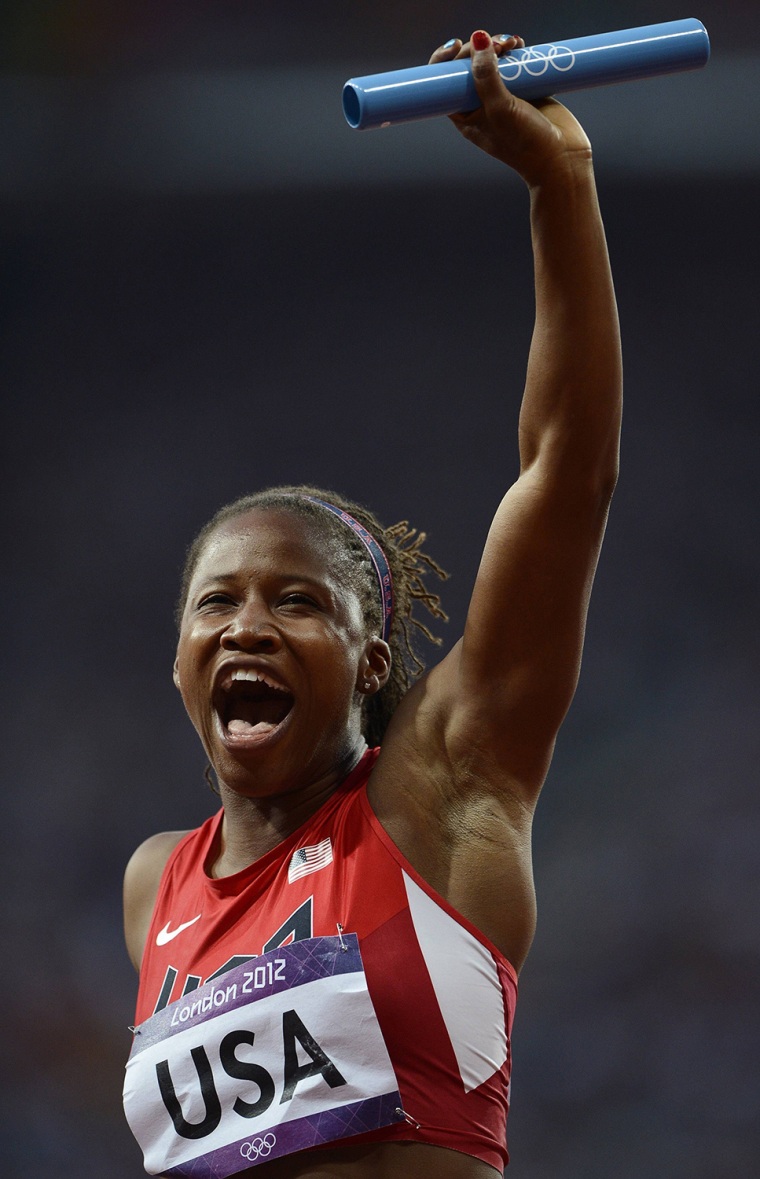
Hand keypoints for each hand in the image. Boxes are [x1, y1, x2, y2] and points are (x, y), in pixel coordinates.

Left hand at [429, 31, 591, 184]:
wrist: (560, 157)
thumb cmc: (524, 142)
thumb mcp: (499, 109)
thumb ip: (486, 75)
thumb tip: (477, 38)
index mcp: (466, 115)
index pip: (445, 83)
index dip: (446, 61)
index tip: (458, 46)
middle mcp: (482, 104)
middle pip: (470, 66)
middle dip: (479, 49)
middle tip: (497, 46)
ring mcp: (503, 95)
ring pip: (493, 61)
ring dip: (499, 45)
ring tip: (512, 43)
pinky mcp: (524, 88)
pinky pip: (515, 62)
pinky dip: (516, 50)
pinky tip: (521, 45)